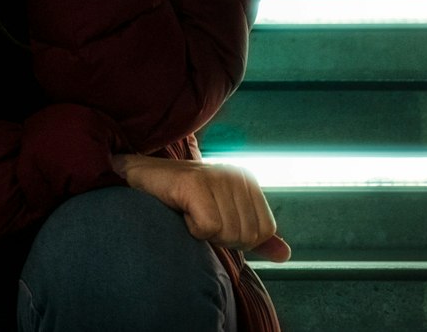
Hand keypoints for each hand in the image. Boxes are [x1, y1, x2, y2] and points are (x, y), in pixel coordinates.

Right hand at [111, 154, 290, 262]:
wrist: (142, 183)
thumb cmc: (183, 202)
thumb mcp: (224, 219)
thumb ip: (255, 236)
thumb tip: (284, 253)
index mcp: (247, 180)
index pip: (264, 230)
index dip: (238, 238)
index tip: (214, 221)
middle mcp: (234, 174)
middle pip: (248, 235)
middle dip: (221, 237)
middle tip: (199, 218)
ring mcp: (215, 177)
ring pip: (228, 233)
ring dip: (205, 234)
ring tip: (189, 213)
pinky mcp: (194, 184)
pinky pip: (208, 228)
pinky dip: (192, 229)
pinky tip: (181, 212)